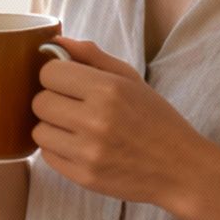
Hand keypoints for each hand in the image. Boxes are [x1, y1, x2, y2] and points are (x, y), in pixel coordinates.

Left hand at [32, 35, 213, 208]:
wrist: (180, 168)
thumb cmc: (156, 119)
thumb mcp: (131, 79)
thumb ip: (92, 56)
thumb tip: (54, 41)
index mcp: (108, 89)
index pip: (48, 73)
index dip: (56, 75)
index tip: (69, 82)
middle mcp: (96, 120)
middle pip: (39, 102)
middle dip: (52, 101)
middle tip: (73, 106)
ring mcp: (88, 152)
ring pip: (38, 131)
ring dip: (53, 127)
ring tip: (77, 128)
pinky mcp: (84, 177)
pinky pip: (47, 156)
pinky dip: (58, 150)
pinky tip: (80, 147)